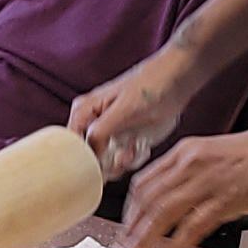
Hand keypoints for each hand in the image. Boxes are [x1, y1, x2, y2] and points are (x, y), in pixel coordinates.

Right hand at [72, 45, 195, 176]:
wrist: (177, 82)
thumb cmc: (150, 87)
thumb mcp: (124, 109)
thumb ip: (100, 131)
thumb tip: (86, 154)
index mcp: (83, 112)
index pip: (71, 145)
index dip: (84, 160)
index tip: (103, 162)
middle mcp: (91, 124)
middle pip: (87, 159)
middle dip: (107, 163)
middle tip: (125, 154)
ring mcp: (109, 135)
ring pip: (105, 164)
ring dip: (123, 162)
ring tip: (136, 147)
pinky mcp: (124, 142)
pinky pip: (121, 162)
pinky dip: (133, 159)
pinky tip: (142, 146)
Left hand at [117, 112, 247, 247]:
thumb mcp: (218, 155)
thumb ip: (195, 174)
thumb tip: (179, 201)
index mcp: (187, 151)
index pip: (144, 182)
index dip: (129, 210)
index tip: (125, 229)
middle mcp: (191, 163)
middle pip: (147, 200)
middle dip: (130, 230)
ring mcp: (207, 181)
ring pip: (162, 213)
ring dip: (145, 240)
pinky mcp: (226, 198)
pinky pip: (193, 226)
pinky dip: (177, 245)